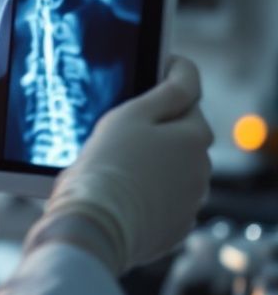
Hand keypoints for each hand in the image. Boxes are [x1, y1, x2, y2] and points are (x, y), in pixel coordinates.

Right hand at [25, 56, 213, 273]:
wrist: (93, 225)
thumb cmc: (106, 166)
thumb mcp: (131, 115)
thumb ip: (165, 92)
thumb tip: (185, 72)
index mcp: (193, 136)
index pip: (188, 94)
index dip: (171, 76)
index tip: (159, 65)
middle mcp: (200, 169)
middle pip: (181, 135)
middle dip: (160, 128)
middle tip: (122, 127)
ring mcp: (188, 202)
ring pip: (173, 170)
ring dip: (154, 163)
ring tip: (117, 165)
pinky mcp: (172, 229)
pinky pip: (163, 202)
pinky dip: (148, 195)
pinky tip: (122, 192)